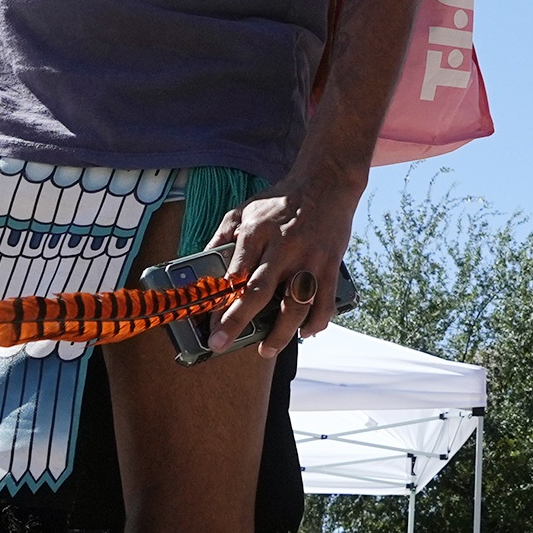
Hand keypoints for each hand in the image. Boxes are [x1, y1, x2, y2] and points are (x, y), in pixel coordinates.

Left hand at [203, 174, 364, 354]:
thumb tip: (202, 264)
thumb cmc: (280, 200)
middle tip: (220, 343)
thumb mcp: (243, 209)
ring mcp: (309, 259)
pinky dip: (316, 323)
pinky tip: (304, 333)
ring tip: (266, 350)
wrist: (326, 182)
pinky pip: (325, 302)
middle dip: (237, 322)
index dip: (219, 301)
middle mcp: (283, 248)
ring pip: (295, 305)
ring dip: (280, 333)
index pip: (234, 273)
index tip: (208, 322)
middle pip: (259, 292)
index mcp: (257, 233)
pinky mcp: (330, 266)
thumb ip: (222, 237)